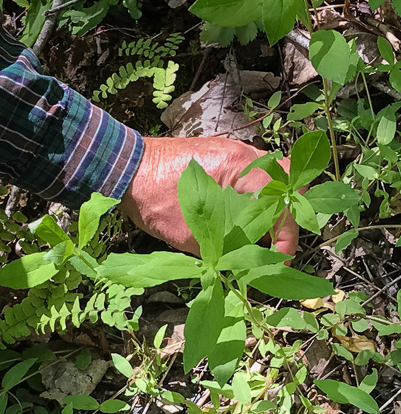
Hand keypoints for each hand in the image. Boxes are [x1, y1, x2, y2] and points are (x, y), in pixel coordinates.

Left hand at [120, 137, 298, 257]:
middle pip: (287, 179)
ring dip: (270, 202)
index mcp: (239, 169)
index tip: (279, 260)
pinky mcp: (221, 153)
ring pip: (271, 173)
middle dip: (286, 212)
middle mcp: (242, 153)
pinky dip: (255, 193)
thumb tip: (246, 263)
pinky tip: (240, 213)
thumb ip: (224, 248)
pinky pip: (251, 171)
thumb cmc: (153, 199)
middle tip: (273, 240)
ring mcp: (232, 149)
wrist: (125, 168)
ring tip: (258, 230)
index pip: (281, 202)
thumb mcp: (189, 234)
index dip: (287, 236)